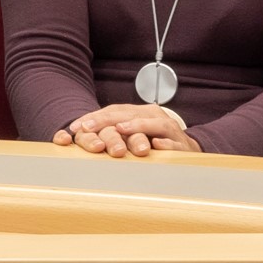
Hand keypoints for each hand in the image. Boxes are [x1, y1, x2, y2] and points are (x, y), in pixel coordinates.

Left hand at [56, 102, 197, 157]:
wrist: (188, 151)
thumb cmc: (154, 143)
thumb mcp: (131, 136)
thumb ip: (110, 136)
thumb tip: (77, 139)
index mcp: (139, 114)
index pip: (114, 111)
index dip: (94, 118)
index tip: (75, 127)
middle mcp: (154, 117)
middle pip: (129, 114)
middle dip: (107, 120)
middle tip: (88, 127)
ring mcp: (170, 131)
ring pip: (154, 124)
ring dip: (137, 126)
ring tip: (120, 129)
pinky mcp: (183, 146)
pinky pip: (174, 143)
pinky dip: (165, 144)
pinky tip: (156, 145)